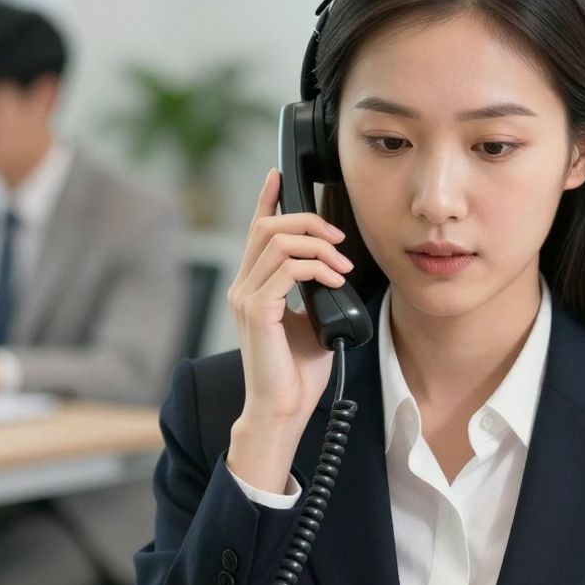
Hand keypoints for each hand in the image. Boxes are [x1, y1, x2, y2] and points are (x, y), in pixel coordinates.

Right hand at [225, 168, 354, 492]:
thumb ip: (317, 291)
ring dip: (318, 246)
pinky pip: (287, 269)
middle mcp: (243, 287)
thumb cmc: (298, 374)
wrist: (284, 410)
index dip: (266, 198)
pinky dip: (316, 268)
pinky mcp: (257, 311)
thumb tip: (339, 268)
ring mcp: (246, 298)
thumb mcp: (314, 321)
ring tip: (342, 266)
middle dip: (307, 220)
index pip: (255, 231)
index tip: (280, 175)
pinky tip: (335, 280)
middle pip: (267, 226)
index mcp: (253, 287)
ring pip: (278, 241)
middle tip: (338, 237)